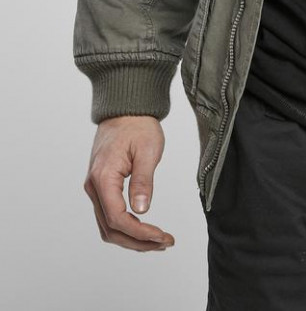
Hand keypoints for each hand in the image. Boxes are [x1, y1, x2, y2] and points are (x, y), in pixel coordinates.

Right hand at [83, 115, 174, 250]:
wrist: (125, 109)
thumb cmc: (138, 125)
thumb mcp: (148, 150)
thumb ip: (143, 181)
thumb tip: (141, 210)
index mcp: (103, 177)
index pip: (117, 218)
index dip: (140, 233)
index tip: (161, 237)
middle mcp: (94, 186)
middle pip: (110, 229)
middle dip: (138, 242)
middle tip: (165, 243)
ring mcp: (95, 188)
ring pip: (108, 226)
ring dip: (132, 239)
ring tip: (158, 241)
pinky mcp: (101, 187)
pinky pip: (109, 216)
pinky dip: (126, 228)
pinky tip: (145, 230)